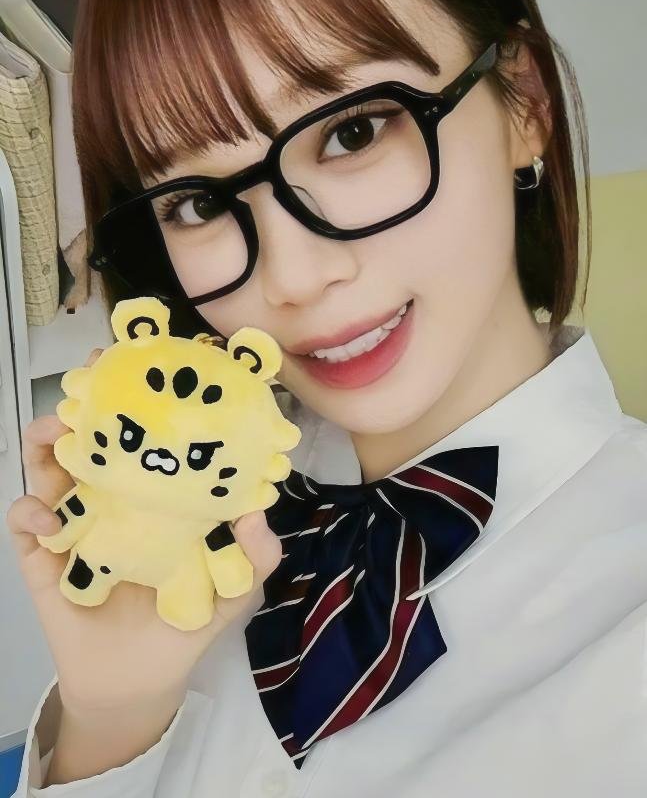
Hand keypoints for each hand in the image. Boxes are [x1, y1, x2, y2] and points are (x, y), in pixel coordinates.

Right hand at [5, 348, 282, 714]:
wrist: (140, 680)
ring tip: (55, 433)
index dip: (142, 394)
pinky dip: (29, 512)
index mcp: (157, 490)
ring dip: (45, 441)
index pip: (147, 432)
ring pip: (48, 466)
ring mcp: (75, 521)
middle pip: (93, 433)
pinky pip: (25, 523)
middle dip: (87, 398)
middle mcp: (113, 494)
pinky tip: (48, 518)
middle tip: (90, 377)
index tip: (146, 359)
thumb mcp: (237, 589)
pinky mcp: (44, 557)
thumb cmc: (190, 620)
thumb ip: (256, 556)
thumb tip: (257, 514)